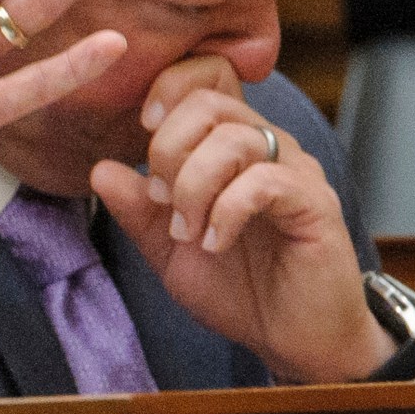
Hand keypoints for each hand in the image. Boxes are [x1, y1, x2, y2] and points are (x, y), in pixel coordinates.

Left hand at [90, 60, 390, 382]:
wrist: (291, 337)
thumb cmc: (236, 287)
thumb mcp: (167, 249)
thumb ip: (136, 209)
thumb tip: (99, 169)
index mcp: (229, 146)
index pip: (205, 76)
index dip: (166, 89)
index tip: (141, 132)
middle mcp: (266, 147)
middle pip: (209, 102)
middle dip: (167, 150)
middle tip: (162, 202)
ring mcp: (295, 171)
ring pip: (233, 140)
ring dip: (194, 188)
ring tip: (189, 234)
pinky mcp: (315, 203)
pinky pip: (265, 182)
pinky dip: (226, 212)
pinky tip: (216, 244)